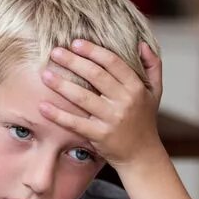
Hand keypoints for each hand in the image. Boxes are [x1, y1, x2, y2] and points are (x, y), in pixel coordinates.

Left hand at [40, 40, 163, 168]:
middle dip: (73, 61)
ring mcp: (112, 119)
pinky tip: (43, 106)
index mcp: (136, 87)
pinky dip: (58, 115)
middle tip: (55, 52)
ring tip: (45, 74)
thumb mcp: (155, 92)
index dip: (93, 51)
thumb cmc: (144, 120)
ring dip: (62, 84)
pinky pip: (75, 123)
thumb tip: (142, 44)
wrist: (142, 155)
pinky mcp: (100, 136)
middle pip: (95, 75)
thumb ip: (153, 65)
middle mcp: (125, 102)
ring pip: (83, 98)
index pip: (113, 63)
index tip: (75, 43)